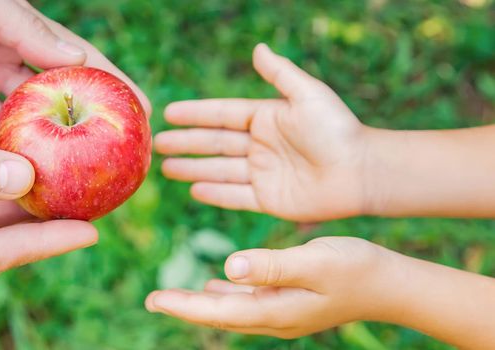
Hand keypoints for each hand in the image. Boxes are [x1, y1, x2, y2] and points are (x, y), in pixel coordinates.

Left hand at [145, 237, 399, 337]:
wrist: (390, 285)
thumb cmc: (356, 268)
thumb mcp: (314, 261)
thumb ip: (272, 266)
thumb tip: (229, 267)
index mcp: (276, 310)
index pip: (218, 310)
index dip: (184, 305)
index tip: (154, 299)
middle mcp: (275, 318)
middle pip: (220, 314)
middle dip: (185, 307)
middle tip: (152, 299)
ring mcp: (283, 313)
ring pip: (232, 309)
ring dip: (203, 302)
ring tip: (175, 297)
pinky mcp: (291, 303)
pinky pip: (248, 302)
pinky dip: (228, 294)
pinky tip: (219, 284)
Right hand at [155, 44, 368, 221]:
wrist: (363, 172)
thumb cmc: (338, 129)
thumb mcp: (308, 95)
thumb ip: (280, 74)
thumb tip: (258, 48)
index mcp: (266, 118)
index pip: (222, 115)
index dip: (196, 114)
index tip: (169, 113)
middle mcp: (260, 145)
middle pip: (214, 144)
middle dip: (186, 143)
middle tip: (158, 143)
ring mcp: (263, 174)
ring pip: (219, 170)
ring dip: (192, 169)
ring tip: (166, 168)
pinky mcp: (269, 200)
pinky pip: (235, 196)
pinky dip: (215, 194)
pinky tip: (194, 190)